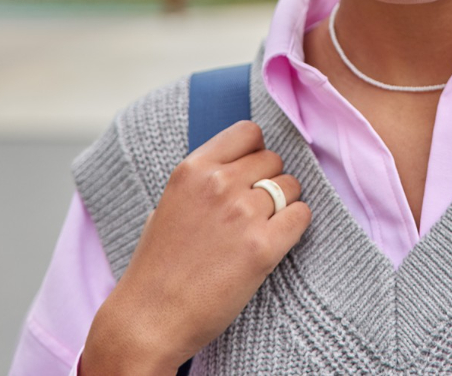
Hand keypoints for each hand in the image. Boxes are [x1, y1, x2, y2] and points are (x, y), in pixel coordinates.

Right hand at [79, 120, 310, 374]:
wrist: (149, 319)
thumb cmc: (156, 269)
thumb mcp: (169, 205)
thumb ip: (202, 182)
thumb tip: (237, 168)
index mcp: (192, 169)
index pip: (248, 132)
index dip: (255, 152)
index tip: (252, 173)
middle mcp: (219, 183)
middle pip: (273, 159)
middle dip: (270, 181)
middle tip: (257, 210)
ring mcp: (242, 213)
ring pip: (292, 186)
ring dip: (286, 204)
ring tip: (264, 229)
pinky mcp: (263, 246)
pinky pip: (302, 216)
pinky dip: (296, 226)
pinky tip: (277, 242)